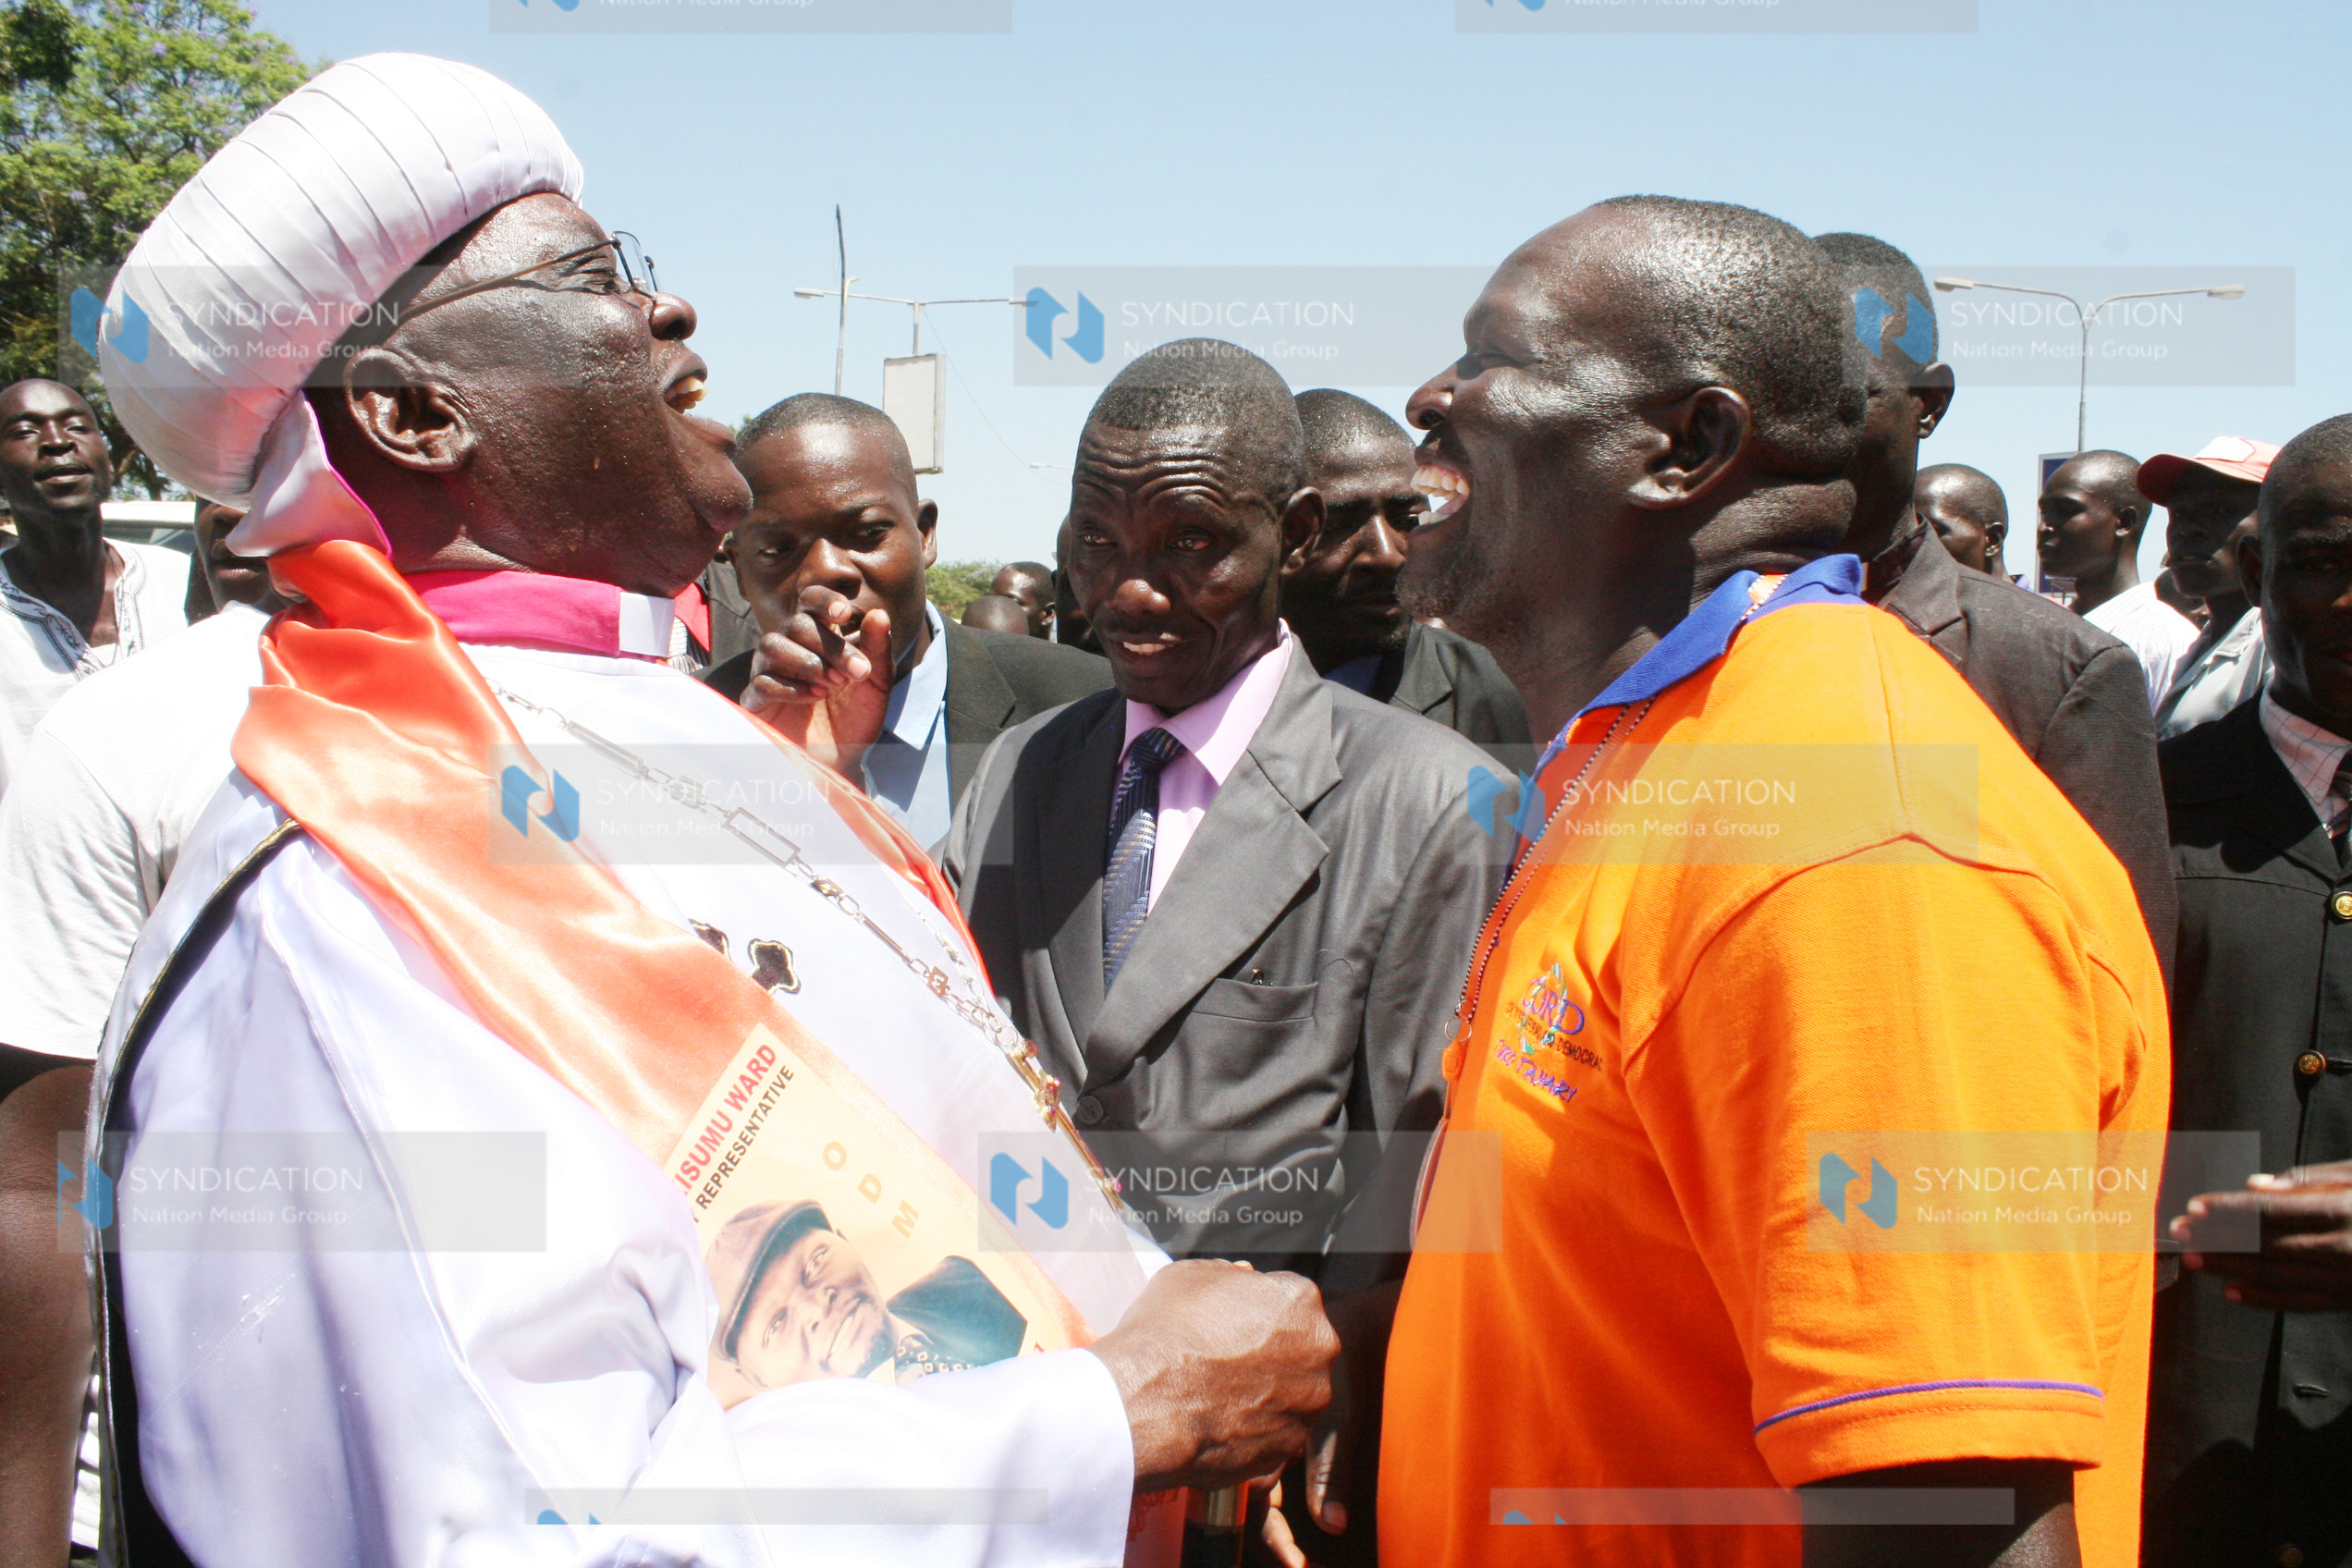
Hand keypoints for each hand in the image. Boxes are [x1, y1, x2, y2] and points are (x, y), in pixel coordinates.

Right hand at [741, 586, 892, 772]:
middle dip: (829, 647)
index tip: (843, 614)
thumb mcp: (876, 684)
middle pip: (796, 623)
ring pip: (771, 645)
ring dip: (807, 663)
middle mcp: (789, 647)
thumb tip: (879, 614)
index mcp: (818, 636)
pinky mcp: (756, 700)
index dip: (823, 600)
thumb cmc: (856, 717)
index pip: (810, 601)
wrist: (842, 760)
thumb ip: (878, 650)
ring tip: (831, 686)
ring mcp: (769, 671)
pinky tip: (811, 699)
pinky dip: (790, 688)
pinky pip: (762, 682)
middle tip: (853, 674)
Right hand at [1087, 1261, 1336, 1492]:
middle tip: (1229, 1359)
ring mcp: (1308, 1404)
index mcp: (1300, 1301)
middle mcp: (1318, 1352)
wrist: (1145, 1403)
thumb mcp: (1191, 1275)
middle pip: (1300, 1347)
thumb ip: (1230, 1275)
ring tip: (1220, 1395)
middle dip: (1272, 1352)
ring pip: (1292, 1393)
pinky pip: (1277, 1433)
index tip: (1235, 1322)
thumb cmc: (1166, 1334)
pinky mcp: (1289, 1447)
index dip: (1258, 1309)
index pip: (1289, 1298)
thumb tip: (1241, 1281)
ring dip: (1266, 1392)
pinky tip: (1221, 1422)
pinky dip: (1256, 1429)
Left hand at [2174, 1159, 2351, 1310]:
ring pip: (2276, 1275)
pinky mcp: (2349, 1300)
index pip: (2271, 1209)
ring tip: (2193, 1259)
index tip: (2194, 1207)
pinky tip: (2230, 1290)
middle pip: (2265, 1243)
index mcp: (2341, 1210)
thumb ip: (2309, 1179)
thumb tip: (2254, 1185)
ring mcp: (2347, 1278)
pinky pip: (2300, 1302)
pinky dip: (2263, 1297)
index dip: (2228, 1208)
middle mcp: (2343, 1247)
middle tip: (2180, 1232)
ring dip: (2228, 1267)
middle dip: (2217, 1237)